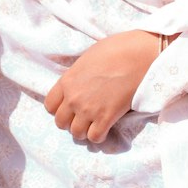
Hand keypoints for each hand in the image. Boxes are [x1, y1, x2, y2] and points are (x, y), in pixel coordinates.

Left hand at [44, 29, 161, 142]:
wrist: (137, 56)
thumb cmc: (115, 50)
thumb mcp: (87, 59)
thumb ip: (77, 75)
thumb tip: (79, 83)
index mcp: (67, 81)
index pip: (50, 105)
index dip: (58, 109)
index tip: (69, 108)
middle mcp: (73, 98)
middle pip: (60, 122)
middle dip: (70, 122)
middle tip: (82, 118)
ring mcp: (89, 110)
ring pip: (76, 133)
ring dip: (84, 131)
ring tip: (93, 124)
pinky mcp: (106, 118)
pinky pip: (95, 137)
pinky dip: (99, 136)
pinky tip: (105, 128)